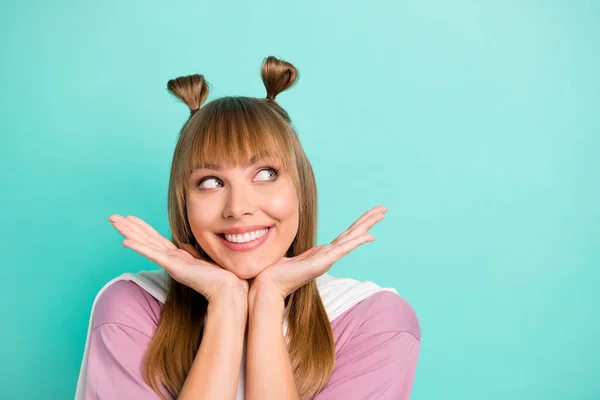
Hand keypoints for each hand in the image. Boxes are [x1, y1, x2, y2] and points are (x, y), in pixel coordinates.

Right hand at [108, 215, 248, 302]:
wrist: (226, 289)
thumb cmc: (218, 276)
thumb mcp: (203, 259)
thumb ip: (191, 252)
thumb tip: (185, 245)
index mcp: (177, 256)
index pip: (155, 239)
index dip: (142, 228)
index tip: (130, 218)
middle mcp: (170, 259)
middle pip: (145, 239)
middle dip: (129, 227)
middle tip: (113, 217)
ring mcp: (170, 262)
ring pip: (145, 243)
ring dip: (129, 232)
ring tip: (114, 221)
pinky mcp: (173, 266)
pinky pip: (152, 254)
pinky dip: (139, 247)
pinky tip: (125, 241)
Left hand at [249, 205, 386, 299]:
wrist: (268, 285)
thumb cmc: (275, 271)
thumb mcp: (288, 254)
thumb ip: (294, 251)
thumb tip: (288, 244)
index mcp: (321, 253)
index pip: (344, 236)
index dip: (358, 225)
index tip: (371, 215)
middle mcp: (327, 255)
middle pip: (352, 234)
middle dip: (368, 221)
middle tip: (383, 209)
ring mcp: (326, 260)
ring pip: (351, 239)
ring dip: (366, 225)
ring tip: (380, 214)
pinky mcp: (322, 263)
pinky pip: (342, 250)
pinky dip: (356, 242)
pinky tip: (369, 235)